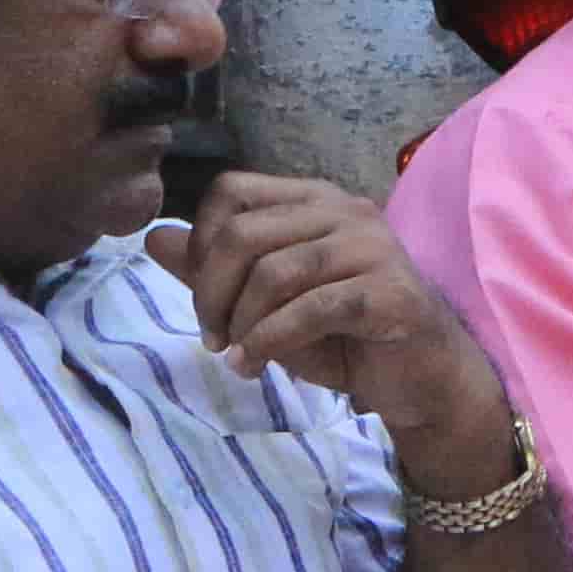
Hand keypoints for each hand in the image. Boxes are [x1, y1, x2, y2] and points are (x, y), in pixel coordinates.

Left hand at [150, 174, 512, 468]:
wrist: (418, 380)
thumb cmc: (343, 336)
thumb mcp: (264, 304)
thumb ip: (215, 271)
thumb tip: (154, 238)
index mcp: (313, 201)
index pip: (231, 191)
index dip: (200, 243)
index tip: (203, 297)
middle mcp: (345, 211)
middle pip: (243, 233)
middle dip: (211, 292)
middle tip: (212, 337)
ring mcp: (373, 248)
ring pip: (274, 272)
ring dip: (241, 323)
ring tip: (237, 356)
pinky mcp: (391, 291)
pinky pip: (312, 308)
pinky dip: (271, 342)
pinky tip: (256, 366)